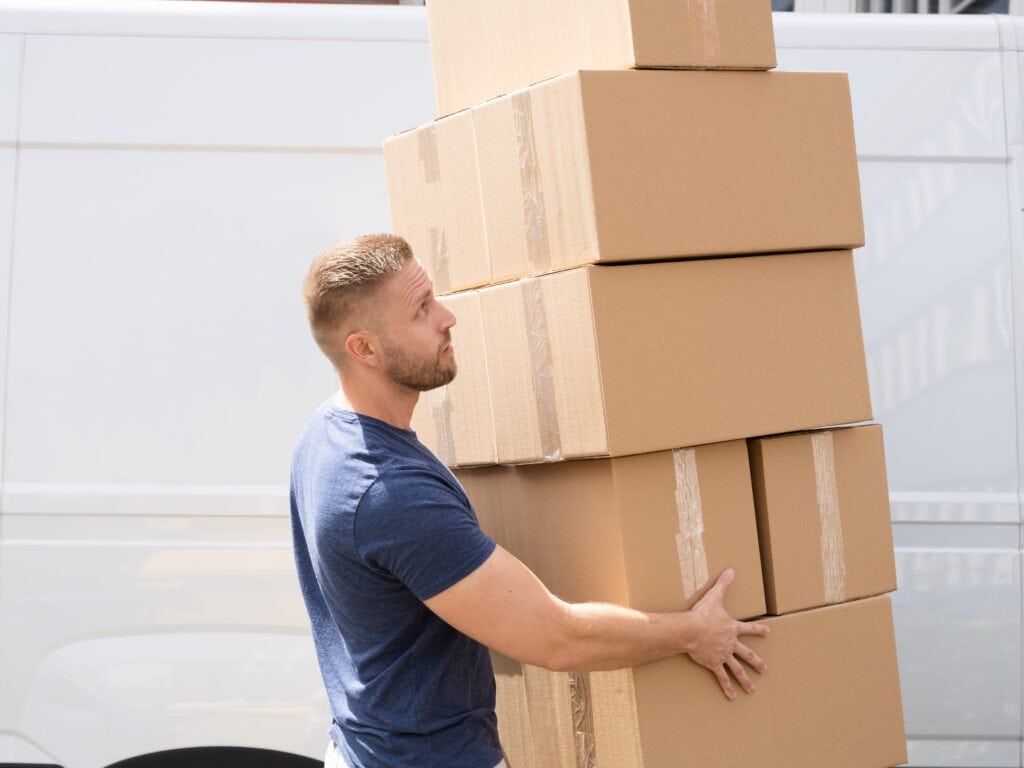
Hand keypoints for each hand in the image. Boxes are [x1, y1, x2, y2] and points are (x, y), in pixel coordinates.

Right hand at [686, 568, 769, 700]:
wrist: (692, 629)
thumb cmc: (703, 614)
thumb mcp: (715, 597)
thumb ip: (723, 584)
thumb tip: (731, 570)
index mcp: (732, 628)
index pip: (749, 628)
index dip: (759, 629)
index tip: (768, 631)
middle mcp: (731, 643)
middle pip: (747, 654)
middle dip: (756, 662)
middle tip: (765, 669)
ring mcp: (723, 655)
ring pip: (737, 669)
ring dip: (745, 679)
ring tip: (752, 689)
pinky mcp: (713, 663)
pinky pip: (722, 677)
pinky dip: (727, 687)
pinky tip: (732, 697)